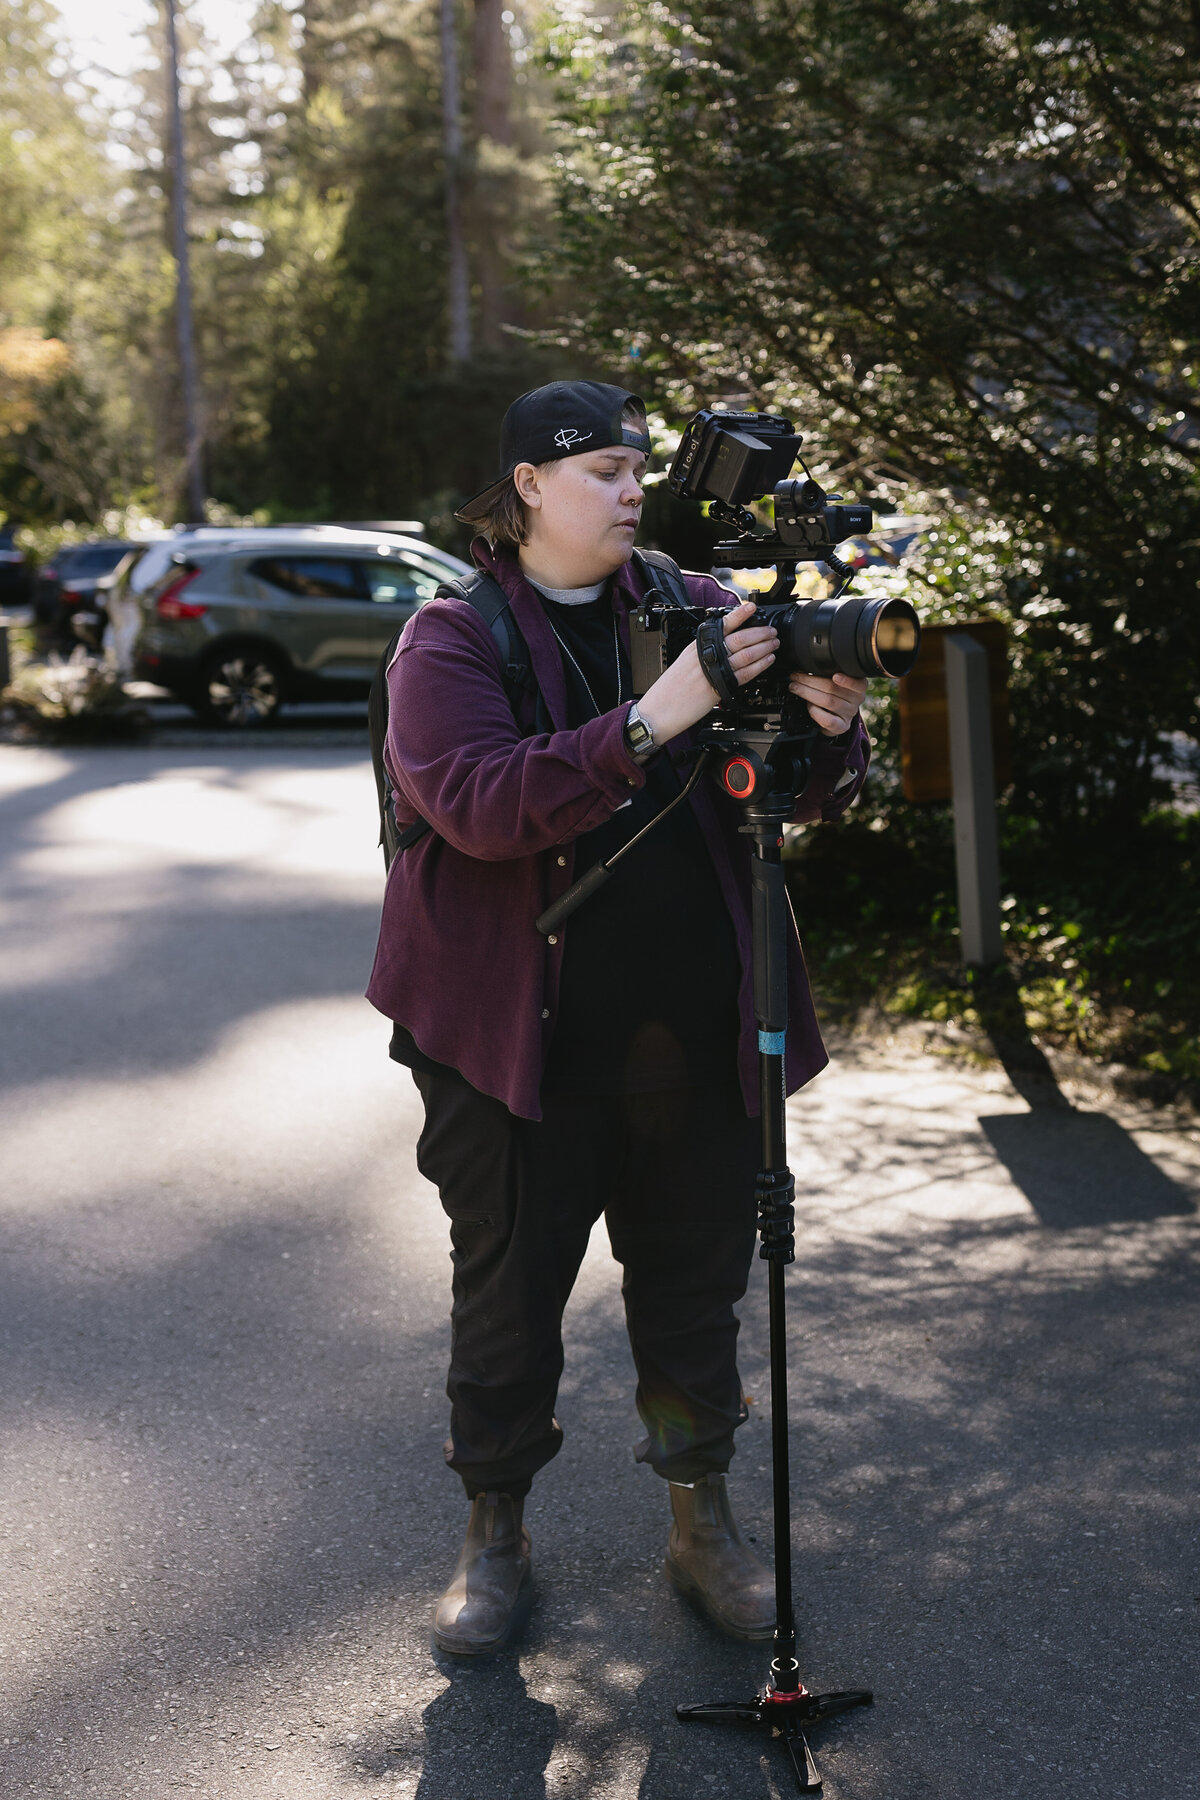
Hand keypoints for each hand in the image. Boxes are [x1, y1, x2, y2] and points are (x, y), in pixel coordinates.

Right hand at [636, 601, 778, 742]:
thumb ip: (703, 653)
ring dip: (764, 648)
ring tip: (774, 644)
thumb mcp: (684, 662)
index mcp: (697, 646)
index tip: (752, 608)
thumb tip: (724, 646)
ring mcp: (713, 671)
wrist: (659, 710)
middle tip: (772, 632)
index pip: (722, 625)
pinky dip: (759, 666)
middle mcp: (706, 655)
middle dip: (760, 634)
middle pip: (739, 639)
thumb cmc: (670, 690)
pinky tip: (767, 661)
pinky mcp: (719, 688)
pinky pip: (745, 674)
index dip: (740, 615)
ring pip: (745, 655)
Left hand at [788, 670, 866, 736]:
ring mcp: (849, 714)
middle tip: (795, 677)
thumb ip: (828, 674)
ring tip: (795, 688)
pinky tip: (808, 705)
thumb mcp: (836, 682)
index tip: (835, 676)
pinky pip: (827, 720)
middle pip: (834, 689)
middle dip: (810, 681)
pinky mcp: (841, 726)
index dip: (846, 680)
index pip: (857, 683)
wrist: (836, 718)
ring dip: (808, 693)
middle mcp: (857, 700)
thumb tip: (805, 668)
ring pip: (828, 702)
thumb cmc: (834, 694)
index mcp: (859, 686)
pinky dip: (814, 711)